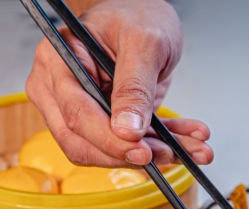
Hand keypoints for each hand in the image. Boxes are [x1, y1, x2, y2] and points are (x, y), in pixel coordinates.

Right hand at [25, 0, 213, 166]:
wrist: (145, 17)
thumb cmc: (136, 14)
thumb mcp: (143, 42)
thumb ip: (134, 86)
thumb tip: (126, 131)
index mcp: (57, 62)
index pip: (76, 114)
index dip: (108, 139)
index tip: (142, 150)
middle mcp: (57, 90)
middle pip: (82, 142)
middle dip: (128, 154)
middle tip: (168, 154)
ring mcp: (75, 109)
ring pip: (104, 152)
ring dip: (151, 154)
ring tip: (191, 148)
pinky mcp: (99, 123)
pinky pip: (123, 147)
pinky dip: (157, 147)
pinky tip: (186, 144)